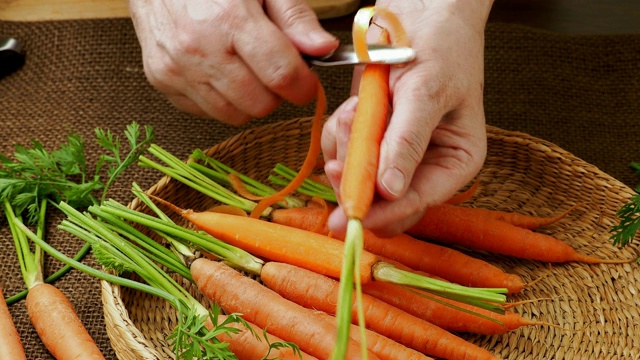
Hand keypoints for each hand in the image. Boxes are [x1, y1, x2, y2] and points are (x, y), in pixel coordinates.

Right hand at [129, 0, 338, 124]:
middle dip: (276, 93)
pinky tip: (218, 70)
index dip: (304, 86)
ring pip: (234, 115)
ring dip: (248, 99)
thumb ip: (295, 18)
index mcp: (230, 20)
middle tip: (272, 68)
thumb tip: (325, 49)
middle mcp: (199, 49)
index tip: (307, 82)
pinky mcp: (161, 80)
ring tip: (244, 68)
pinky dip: (220, 99)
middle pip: (260, 104)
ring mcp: (176, 68)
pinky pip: (206, 111)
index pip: (282, 76)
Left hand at [321, 0, 492, 235]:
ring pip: (356, 178)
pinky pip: (343, 152)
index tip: (351, 215)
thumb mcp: (426, 92)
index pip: (416, 203)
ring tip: (357, 109)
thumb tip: (391, 191)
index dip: (382, 213)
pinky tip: (353, 107)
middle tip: (339, 159)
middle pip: (382, 202)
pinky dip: (339, 132)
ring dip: (346, 148)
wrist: (420, 9)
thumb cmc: (439, 44)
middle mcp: (425, 164)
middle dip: (356, 178)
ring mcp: (394, 151)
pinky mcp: (371, 136)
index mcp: (455, 162)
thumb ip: (407, 142)